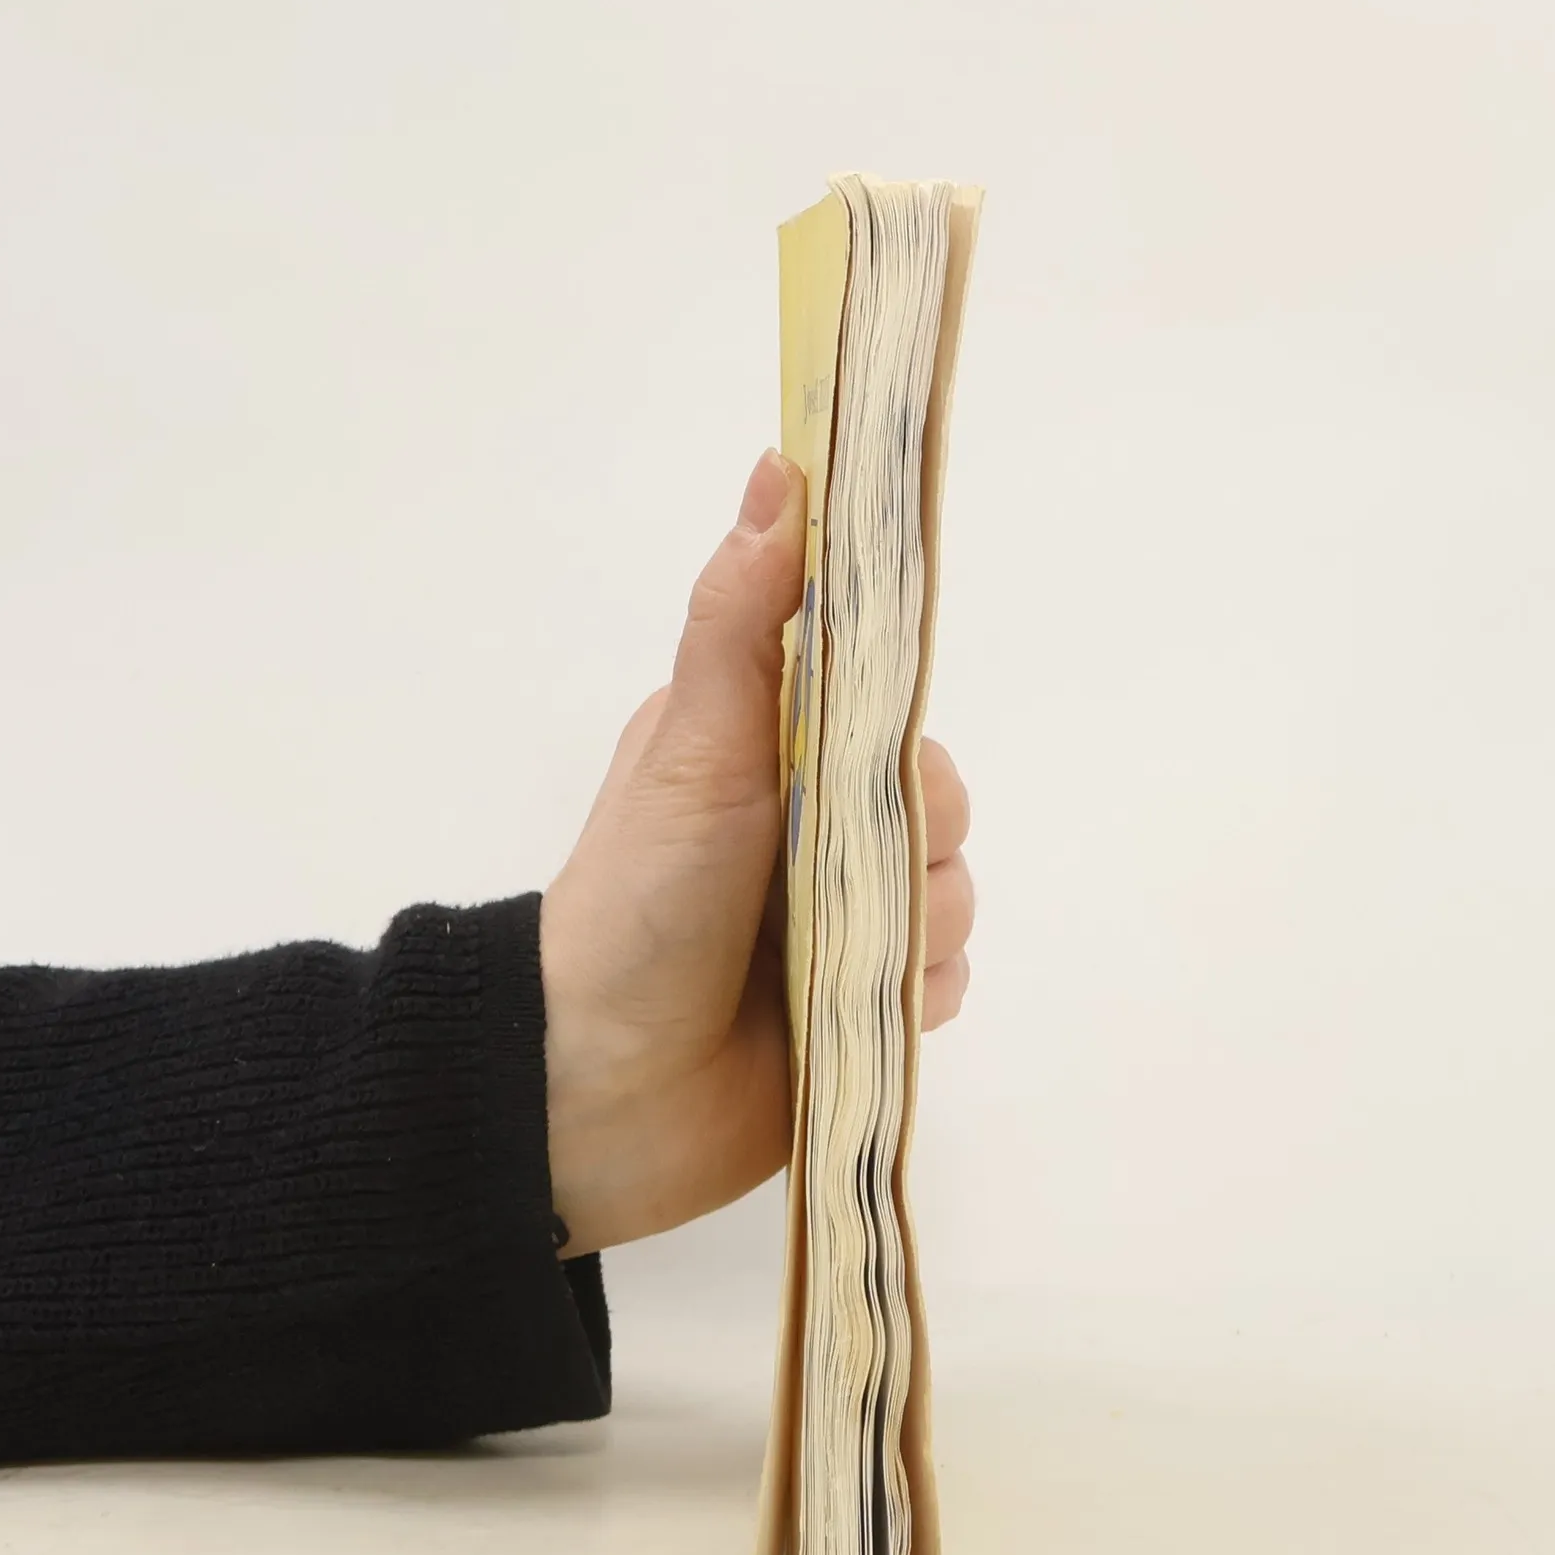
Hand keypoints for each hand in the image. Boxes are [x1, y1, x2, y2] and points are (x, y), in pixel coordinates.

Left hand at [539, 449, 974, 1256]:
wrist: (600, 1088)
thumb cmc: (639, 902)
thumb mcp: (692, 747)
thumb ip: (743, 619)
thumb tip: (779, 466)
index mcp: (772, 752)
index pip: (892, 709)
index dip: (898, 732)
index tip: (872, 760)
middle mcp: (814, 829)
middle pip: (941, 807)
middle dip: (910, 846)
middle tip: (827, 880)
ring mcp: (841, 921)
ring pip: (954, 897)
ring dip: (910, 931)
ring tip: (827, 962)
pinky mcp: (863, 1007)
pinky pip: (946, 983)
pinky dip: (914, 996)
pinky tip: (850, 1010)